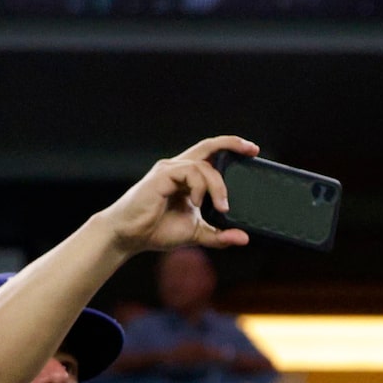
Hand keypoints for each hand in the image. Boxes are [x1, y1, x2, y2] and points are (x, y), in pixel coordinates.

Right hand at [98, 138, 257, 258]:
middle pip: (208, 146)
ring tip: (221, 208)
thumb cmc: (158, 230)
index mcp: (187, 177)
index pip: (210, 155)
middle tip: (252, 150)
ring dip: (218, 186)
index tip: (252, 151)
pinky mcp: (161, 176)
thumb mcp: (197, 233)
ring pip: (203, 166)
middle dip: (231, 144)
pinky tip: (198, 203)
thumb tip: (244, 238)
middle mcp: (178, 168)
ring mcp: (169, 170)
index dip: (230, 148)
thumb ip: (220, 235)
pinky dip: (200, 187)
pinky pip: (189, 172)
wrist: (130, 236)